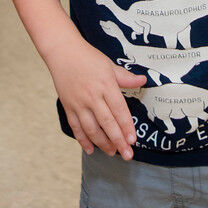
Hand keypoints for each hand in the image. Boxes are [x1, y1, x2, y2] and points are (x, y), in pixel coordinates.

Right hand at [45, 36, 145, 158]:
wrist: (63, 52)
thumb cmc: (88, 57)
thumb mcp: (109, 65)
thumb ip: (126, 77)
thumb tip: (144, 80)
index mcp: (105, 84)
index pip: (119, 110)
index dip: (126, 126)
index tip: (132, 140)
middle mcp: (92, 96)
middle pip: (107, 123)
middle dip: (118, 141)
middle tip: (127, 155)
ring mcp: (78, 103)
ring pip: (91, 128)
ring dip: (102, 143)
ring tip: (112, 152)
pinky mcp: (68, 106)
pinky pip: (76, 127)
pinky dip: (82, 140)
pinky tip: (90, 149)